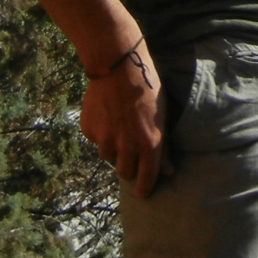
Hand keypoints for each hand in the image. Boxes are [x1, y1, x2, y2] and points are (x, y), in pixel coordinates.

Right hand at [80, 40, 174, 197]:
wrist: (119, 65)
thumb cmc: (148, 88)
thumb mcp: (163, 115)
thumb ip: (163, 146)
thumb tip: (168, 171)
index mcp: (149, 144)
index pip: (145, 180)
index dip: (144, 188)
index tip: (142, 192)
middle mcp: (126, 147)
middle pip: (123, 172)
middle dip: (128, 166)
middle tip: (131, 152)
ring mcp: (105, 140)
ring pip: (108, 155)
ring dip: (114, 147)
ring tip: (120, 123)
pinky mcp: (89, 130)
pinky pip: (95, 139)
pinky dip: (100, 132)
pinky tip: (107, 113)